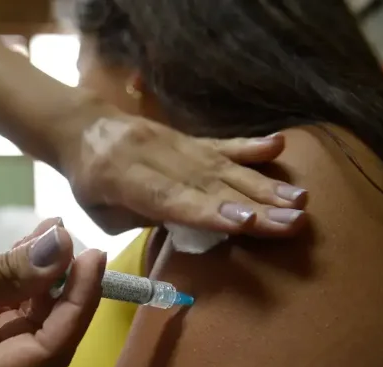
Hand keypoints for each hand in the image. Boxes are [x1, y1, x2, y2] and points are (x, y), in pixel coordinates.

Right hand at [0, 222, 103, 366]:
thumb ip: (5, 273)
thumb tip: (63, 249)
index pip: (47, 352)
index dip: (76, 305)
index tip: (92, 258)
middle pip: (39, 338)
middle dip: (61, 288)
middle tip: (73, 238)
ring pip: (20, 321)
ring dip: (37, 279)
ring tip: (51, 231)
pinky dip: (11, 281)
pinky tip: (26, 246)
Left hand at [56, 95, 307, 235]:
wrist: (83, 126)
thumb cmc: (88, 181)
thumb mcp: (97, 211)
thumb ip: (137, 219)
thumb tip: (181, 223)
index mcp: (123, 178)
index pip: (172, 198)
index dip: (210, 211)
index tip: (247, 223)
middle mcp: (156, 157)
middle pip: (209, 184)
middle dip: (255, 206)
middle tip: (294, 223)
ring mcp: (177, 144)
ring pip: (223, 166)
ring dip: (264, 185)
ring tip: (299, 201)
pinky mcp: (190, 137)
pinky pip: (222, 144)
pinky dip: (251, 147)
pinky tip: (278, 147)